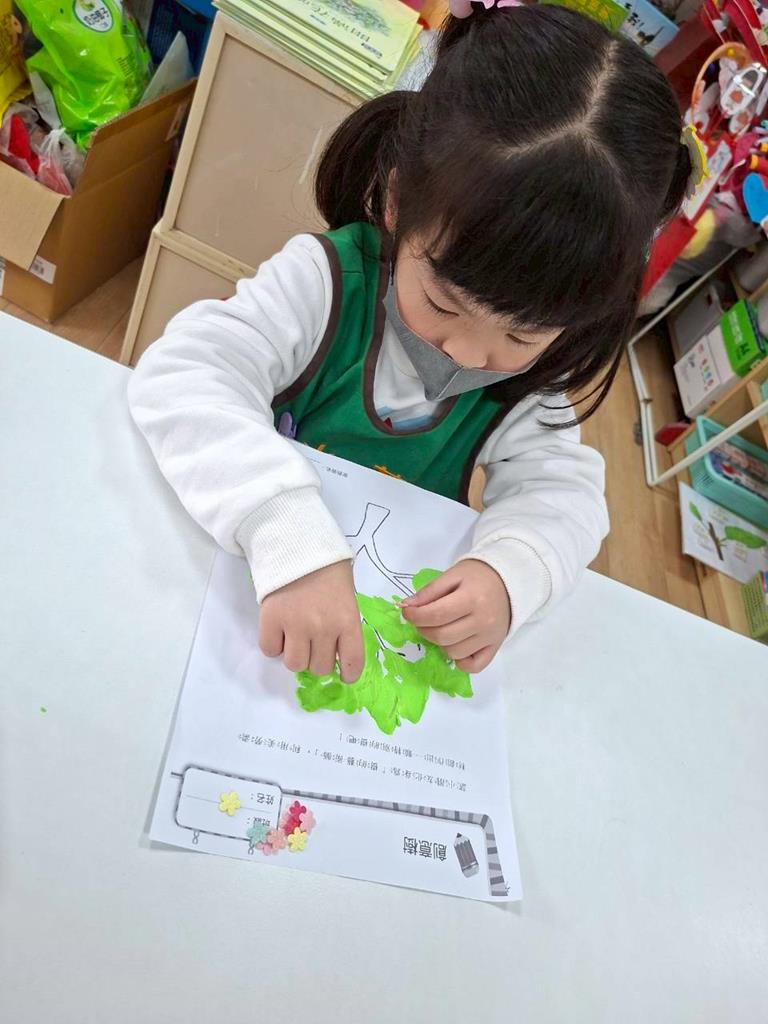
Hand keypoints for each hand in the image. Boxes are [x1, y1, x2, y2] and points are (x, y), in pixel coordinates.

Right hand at [259, 562, 363, 682]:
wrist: (299, 545)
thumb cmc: (328, 572)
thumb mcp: (346, 600)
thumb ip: (343, 627)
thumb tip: (335, 657)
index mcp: (347, 621)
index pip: (352, 662)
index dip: (348, 673)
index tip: (344, 674)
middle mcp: (323, 628)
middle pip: (318, 667)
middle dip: (316, 659)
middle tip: (313, 643)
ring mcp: (295, 625)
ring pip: (294, 664)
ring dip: (295, 655)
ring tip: (295, 637)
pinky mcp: (271, 620)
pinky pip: (270, 650)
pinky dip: (274, 644)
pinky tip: (279, 629)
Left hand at [401, 560, 509, 672]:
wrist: (509, 582)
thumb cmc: (478, 576)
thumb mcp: (452, 575)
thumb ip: (429, 592)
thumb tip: (406, 607)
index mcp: (472, 599)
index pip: (436, 615)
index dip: (415, 616)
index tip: (407, 612)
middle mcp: (482, 621)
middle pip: (442, 636)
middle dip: (423, 629)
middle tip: (422, 619)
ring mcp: (489, 637)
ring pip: (453, 652)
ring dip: (439, 643)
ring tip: (442, 627)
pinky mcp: (494, 648)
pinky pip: (472, 666)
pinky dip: (460, 661)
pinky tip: (456, 645)